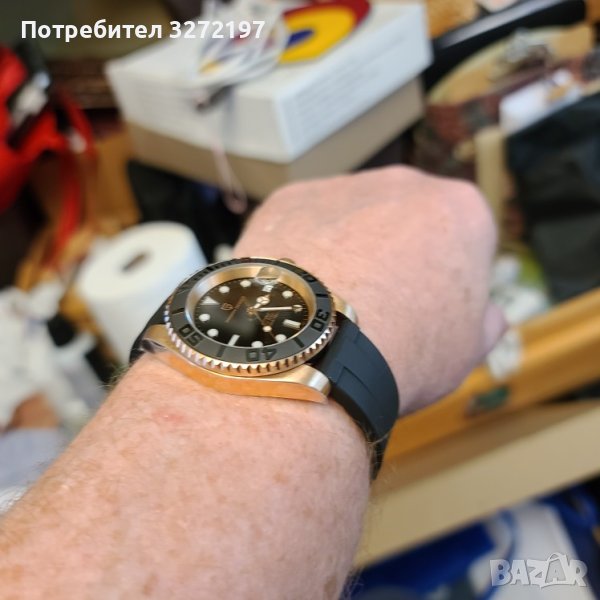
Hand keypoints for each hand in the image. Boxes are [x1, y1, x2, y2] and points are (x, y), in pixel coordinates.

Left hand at [235, 166, 505, 414]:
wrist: (314, 345)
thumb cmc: (404, 350)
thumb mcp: (467, 349)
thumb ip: (485, 320)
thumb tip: (488, 313)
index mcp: (461, 210)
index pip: (464, 240)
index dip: (447, 280)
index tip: (427, 312)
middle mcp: (403, 182)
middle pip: (406, 222)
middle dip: (397, 256)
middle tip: (378, 308)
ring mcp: (342, 185)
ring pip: (352, 218)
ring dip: (348, 250)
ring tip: (331, 303)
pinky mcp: (290, 197)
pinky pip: (304, 224)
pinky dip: (303, 249)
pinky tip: (296, 289)